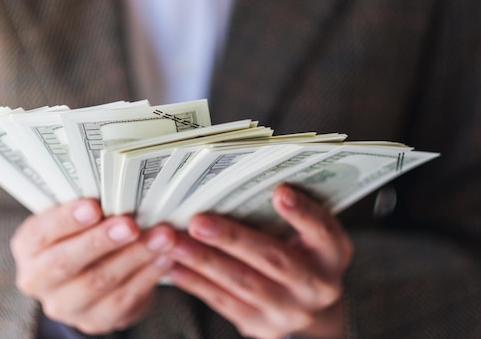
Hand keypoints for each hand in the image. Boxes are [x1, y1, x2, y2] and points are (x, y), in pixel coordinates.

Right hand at [10, 198, 175, 333]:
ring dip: (135, 257)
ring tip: (162, 237)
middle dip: (101, 241)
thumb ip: (86, 206)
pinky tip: (165, 258)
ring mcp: (65, 305)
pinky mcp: (95, 321)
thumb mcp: (74, 218)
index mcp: (28, 247)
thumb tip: (120, 184)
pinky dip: (147, 276)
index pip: (40, 233)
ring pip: (99, 282)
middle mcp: (37, 280)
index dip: (65, 221)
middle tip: (131, 225)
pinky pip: (123, 300)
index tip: (93, 207)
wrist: (89, 279)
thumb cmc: (82, 234)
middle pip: (66, 263)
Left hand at [167, 184, 352, 338]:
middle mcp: (317, 285)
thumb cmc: (302, 256)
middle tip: (198, 221)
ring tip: (173, 241)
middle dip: (232, 239)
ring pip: (241, 282)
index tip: (280, 192)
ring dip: (202, 260)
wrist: (309, 311)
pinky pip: (223, 302)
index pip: (323, 231)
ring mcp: (289, 311)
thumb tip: (238, 181)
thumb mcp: (309, 236)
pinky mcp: (260, 326)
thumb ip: (288, 214)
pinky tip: (172, 265)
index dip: (303, 213)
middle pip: (273, 259)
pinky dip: (195, 282)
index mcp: (332, 254)